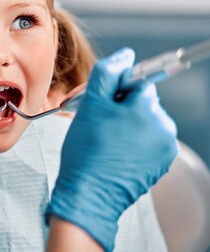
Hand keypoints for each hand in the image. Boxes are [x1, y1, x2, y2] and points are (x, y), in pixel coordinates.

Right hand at [46, 48, 177, 251]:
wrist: (89, 196)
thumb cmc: (86, 151)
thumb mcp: (90, 105)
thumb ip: (107, 73)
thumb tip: (125, 56)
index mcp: (148, 108)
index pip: (135, 81)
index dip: (111, 88)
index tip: (97, 100)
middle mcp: (164, 127)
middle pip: (139, 101)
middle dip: (116, 106)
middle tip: (91, 119)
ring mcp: (165, 148)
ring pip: (142, 121)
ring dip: (122, 123)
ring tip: (99, 138)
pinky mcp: (160, 165)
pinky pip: (145, 141)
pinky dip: (129, 142)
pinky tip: (110, 151)